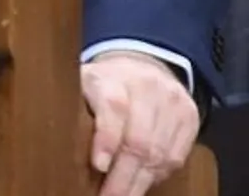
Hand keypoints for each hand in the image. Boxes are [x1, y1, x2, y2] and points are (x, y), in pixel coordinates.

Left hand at [82, 52, 198, 195]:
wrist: (142, 66)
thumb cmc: (103, 84)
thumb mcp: (80, 86)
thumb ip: (73, 110)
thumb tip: (58, 148)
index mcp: (112, 77)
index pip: (114, 107)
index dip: (107, 139)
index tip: (99, 165)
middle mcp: (147, 87)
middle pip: (139, 139)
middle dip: (123, 177)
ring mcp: (172, 102)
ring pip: (160, 152)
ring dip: (140, 182)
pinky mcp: (190, 117)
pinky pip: (176, 156)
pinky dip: (157, 175)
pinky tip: (142, 183)